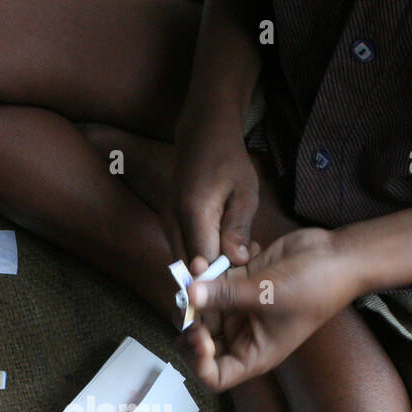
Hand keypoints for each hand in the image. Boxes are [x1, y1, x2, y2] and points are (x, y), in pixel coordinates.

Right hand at [166, 104, 257, 266]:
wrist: (201, 136)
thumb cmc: (229, 161)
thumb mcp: (245, 191)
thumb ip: (239, 228)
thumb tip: (238, 262)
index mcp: (194, 213)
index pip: (204, 263)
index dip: (225, 274)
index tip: (245, 267)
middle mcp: (173, 222)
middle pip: (190, 269)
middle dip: (217, 275)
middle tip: (243, 261)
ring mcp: (166, 224)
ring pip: (185, 263)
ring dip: (209, 267)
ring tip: (235, 251)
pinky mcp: (167, 225)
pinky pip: (182, 251)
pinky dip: (201, 257)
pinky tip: (222, 245)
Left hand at [178, 228, 360, 390]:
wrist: (338, 256)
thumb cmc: (315, 287)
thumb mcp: (268, 294)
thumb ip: (226, 295)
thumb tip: (190, 294)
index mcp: (254, 354)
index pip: (215, 376)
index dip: (198, 363)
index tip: (197, 336)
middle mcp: (245, 336)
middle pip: (202, 343)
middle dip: (189, 324)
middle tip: (186, 304)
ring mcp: (241, 311)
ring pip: (203, 311)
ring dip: (193, 295)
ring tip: (192, 274)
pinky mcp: (241, 285)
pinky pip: (212, 286)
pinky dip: (203, 276)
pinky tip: (202, 261)